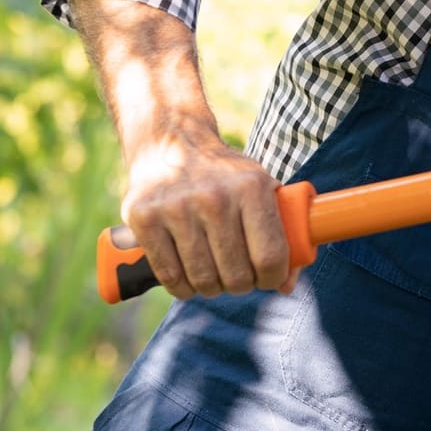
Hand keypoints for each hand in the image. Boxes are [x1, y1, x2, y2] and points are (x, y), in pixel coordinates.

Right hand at [120, 131, 295, 298]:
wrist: (171, 142)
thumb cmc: (226, 176)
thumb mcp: (262, 188)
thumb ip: (283, 232)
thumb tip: (287, 286)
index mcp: (252, 188)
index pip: (270, 256)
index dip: (274, 278)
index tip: (269, 279)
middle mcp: (214, 197)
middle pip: (236, 274)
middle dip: (242, 285)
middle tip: (239, 277)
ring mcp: (175, 208)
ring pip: (203, 280)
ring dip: (213, 288)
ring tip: (215, 277)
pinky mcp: (143, 219)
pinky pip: (169, 276)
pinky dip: (183, 287)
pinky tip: (189, 279)